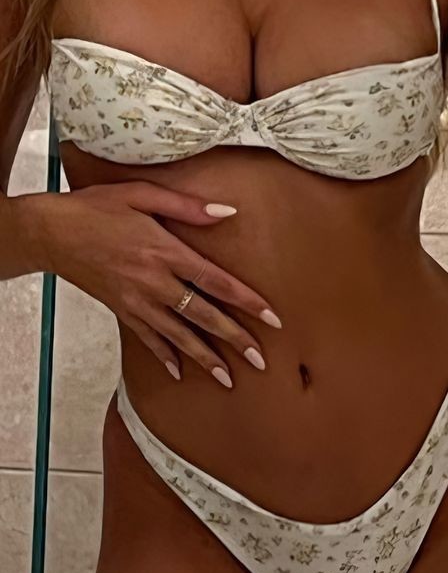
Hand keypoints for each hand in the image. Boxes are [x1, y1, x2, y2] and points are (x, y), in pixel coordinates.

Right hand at [24, 184, 280, 386]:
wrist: (50, 233)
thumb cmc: (97, 208)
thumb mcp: (142, 194)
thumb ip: (187, 205)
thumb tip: (227, 212)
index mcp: (165, 251)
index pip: (216, 281)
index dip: (246, 301)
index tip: (272, 318)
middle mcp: (154, 282)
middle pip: (203, 315)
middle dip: (235, 339)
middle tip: (261, 360)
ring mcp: (136, 301)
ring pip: (178, 335)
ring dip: (204, 358)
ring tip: (228, 379)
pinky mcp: (120, 310)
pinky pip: (147, 339)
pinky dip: (164, 356)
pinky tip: (179, 373)